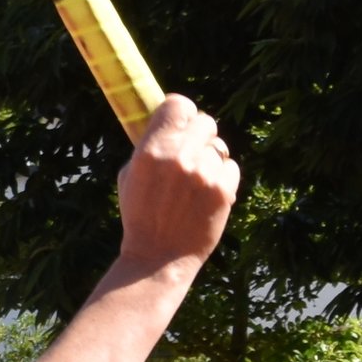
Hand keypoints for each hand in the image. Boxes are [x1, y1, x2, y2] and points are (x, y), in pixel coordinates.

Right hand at [113, 96, 238, 275]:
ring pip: (219, 147)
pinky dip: (222, 177)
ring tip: (196, 181)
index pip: (178, 105)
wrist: (158, 256)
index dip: (179, 110)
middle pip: (204, 121)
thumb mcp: (130, 176)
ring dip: (210, 158)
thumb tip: (169, 123)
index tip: (178, 119)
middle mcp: (179, 158)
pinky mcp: (224, 190)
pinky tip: (207, 194)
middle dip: (198, 134)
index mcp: (151, 151)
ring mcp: (204, 174)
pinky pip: (231, 167)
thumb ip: (150, 146)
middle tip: (190, 151)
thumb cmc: (140, 214)